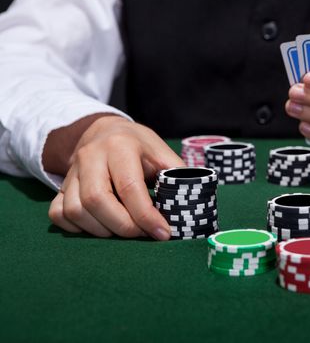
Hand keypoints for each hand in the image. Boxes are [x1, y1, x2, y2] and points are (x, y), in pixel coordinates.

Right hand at [46, 116, 184, 239]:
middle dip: (123, 226)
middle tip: (143, 234)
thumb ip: (176, 173)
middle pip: (97, 201)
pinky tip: (99, 226)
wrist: (104, 131)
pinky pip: (58, 214)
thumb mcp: (161, 151)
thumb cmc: (138, 146)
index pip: (130, 187)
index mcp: (120, 146)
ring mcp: (72, 172)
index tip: (163, 233)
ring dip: (102, 230)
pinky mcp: (61, 185)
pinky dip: (78, 228)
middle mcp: (91, 157)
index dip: (147, 216)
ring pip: (76, 211)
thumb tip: (194, 202)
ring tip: (124, 230)